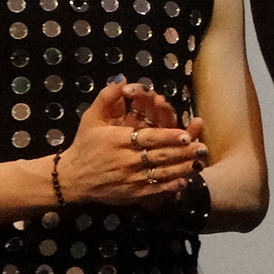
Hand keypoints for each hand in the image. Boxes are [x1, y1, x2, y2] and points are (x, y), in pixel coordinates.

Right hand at [54, 82, 207, 205]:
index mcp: (118, 141)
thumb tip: (122, 79)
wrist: (71, 178)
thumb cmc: (85, 145)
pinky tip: (185, 181)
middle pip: (160, 157)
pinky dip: (172, 187)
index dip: (168, 137)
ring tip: (200, 162)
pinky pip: (155, 191)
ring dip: (182, 169)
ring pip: (161, 174)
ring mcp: (130, 179)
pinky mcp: (132, 194)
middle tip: (202, 147)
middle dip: (183, 153)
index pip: (148, 138)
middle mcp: (126, 161)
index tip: (186, 134)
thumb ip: (107, 97)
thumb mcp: (92, 118)